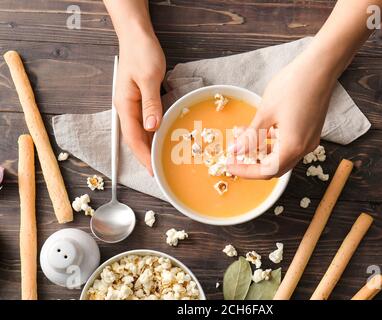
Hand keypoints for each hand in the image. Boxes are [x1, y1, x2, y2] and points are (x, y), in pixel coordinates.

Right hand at [114, 32, 165, 174]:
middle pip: (134, 138)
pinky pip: (145, 122)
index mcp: (124, 105)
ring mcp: (132, 105)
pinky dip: (153, 134)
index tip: (152, 170)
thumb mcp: (148, 77)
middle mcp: (126, 108)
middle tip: (159, 171)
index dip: (142, 156)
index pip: (132, 137)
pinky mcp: (140, 100)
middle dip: (145, 156)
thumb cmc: (141, 53)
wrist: (137, 37)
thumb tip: (151, 127)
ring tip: (161, 161)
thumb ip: (149, 103)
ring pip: (140, 132)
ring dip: (149, 147)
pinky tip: (161, 139)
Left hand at [227, 48, 337, 178]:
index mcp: (292, 147)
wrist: (319, 67)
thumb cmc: (293, 86)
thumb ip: (251, 136)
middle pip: (275, 167)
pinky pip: (288, 144)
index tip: (229, 164)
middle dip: (252, 163)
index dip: (245, 171)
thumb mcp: (265, 113)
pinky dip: (272, 141)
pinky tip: (258, 129)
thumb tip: (236, 150)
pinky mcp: (309, 131)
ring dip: (261, 150)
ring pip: (281, 155)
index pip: (266, 171)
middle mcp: (303, 149)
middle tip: (234, 155)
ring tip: (241, 136)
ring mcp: (309, 140)